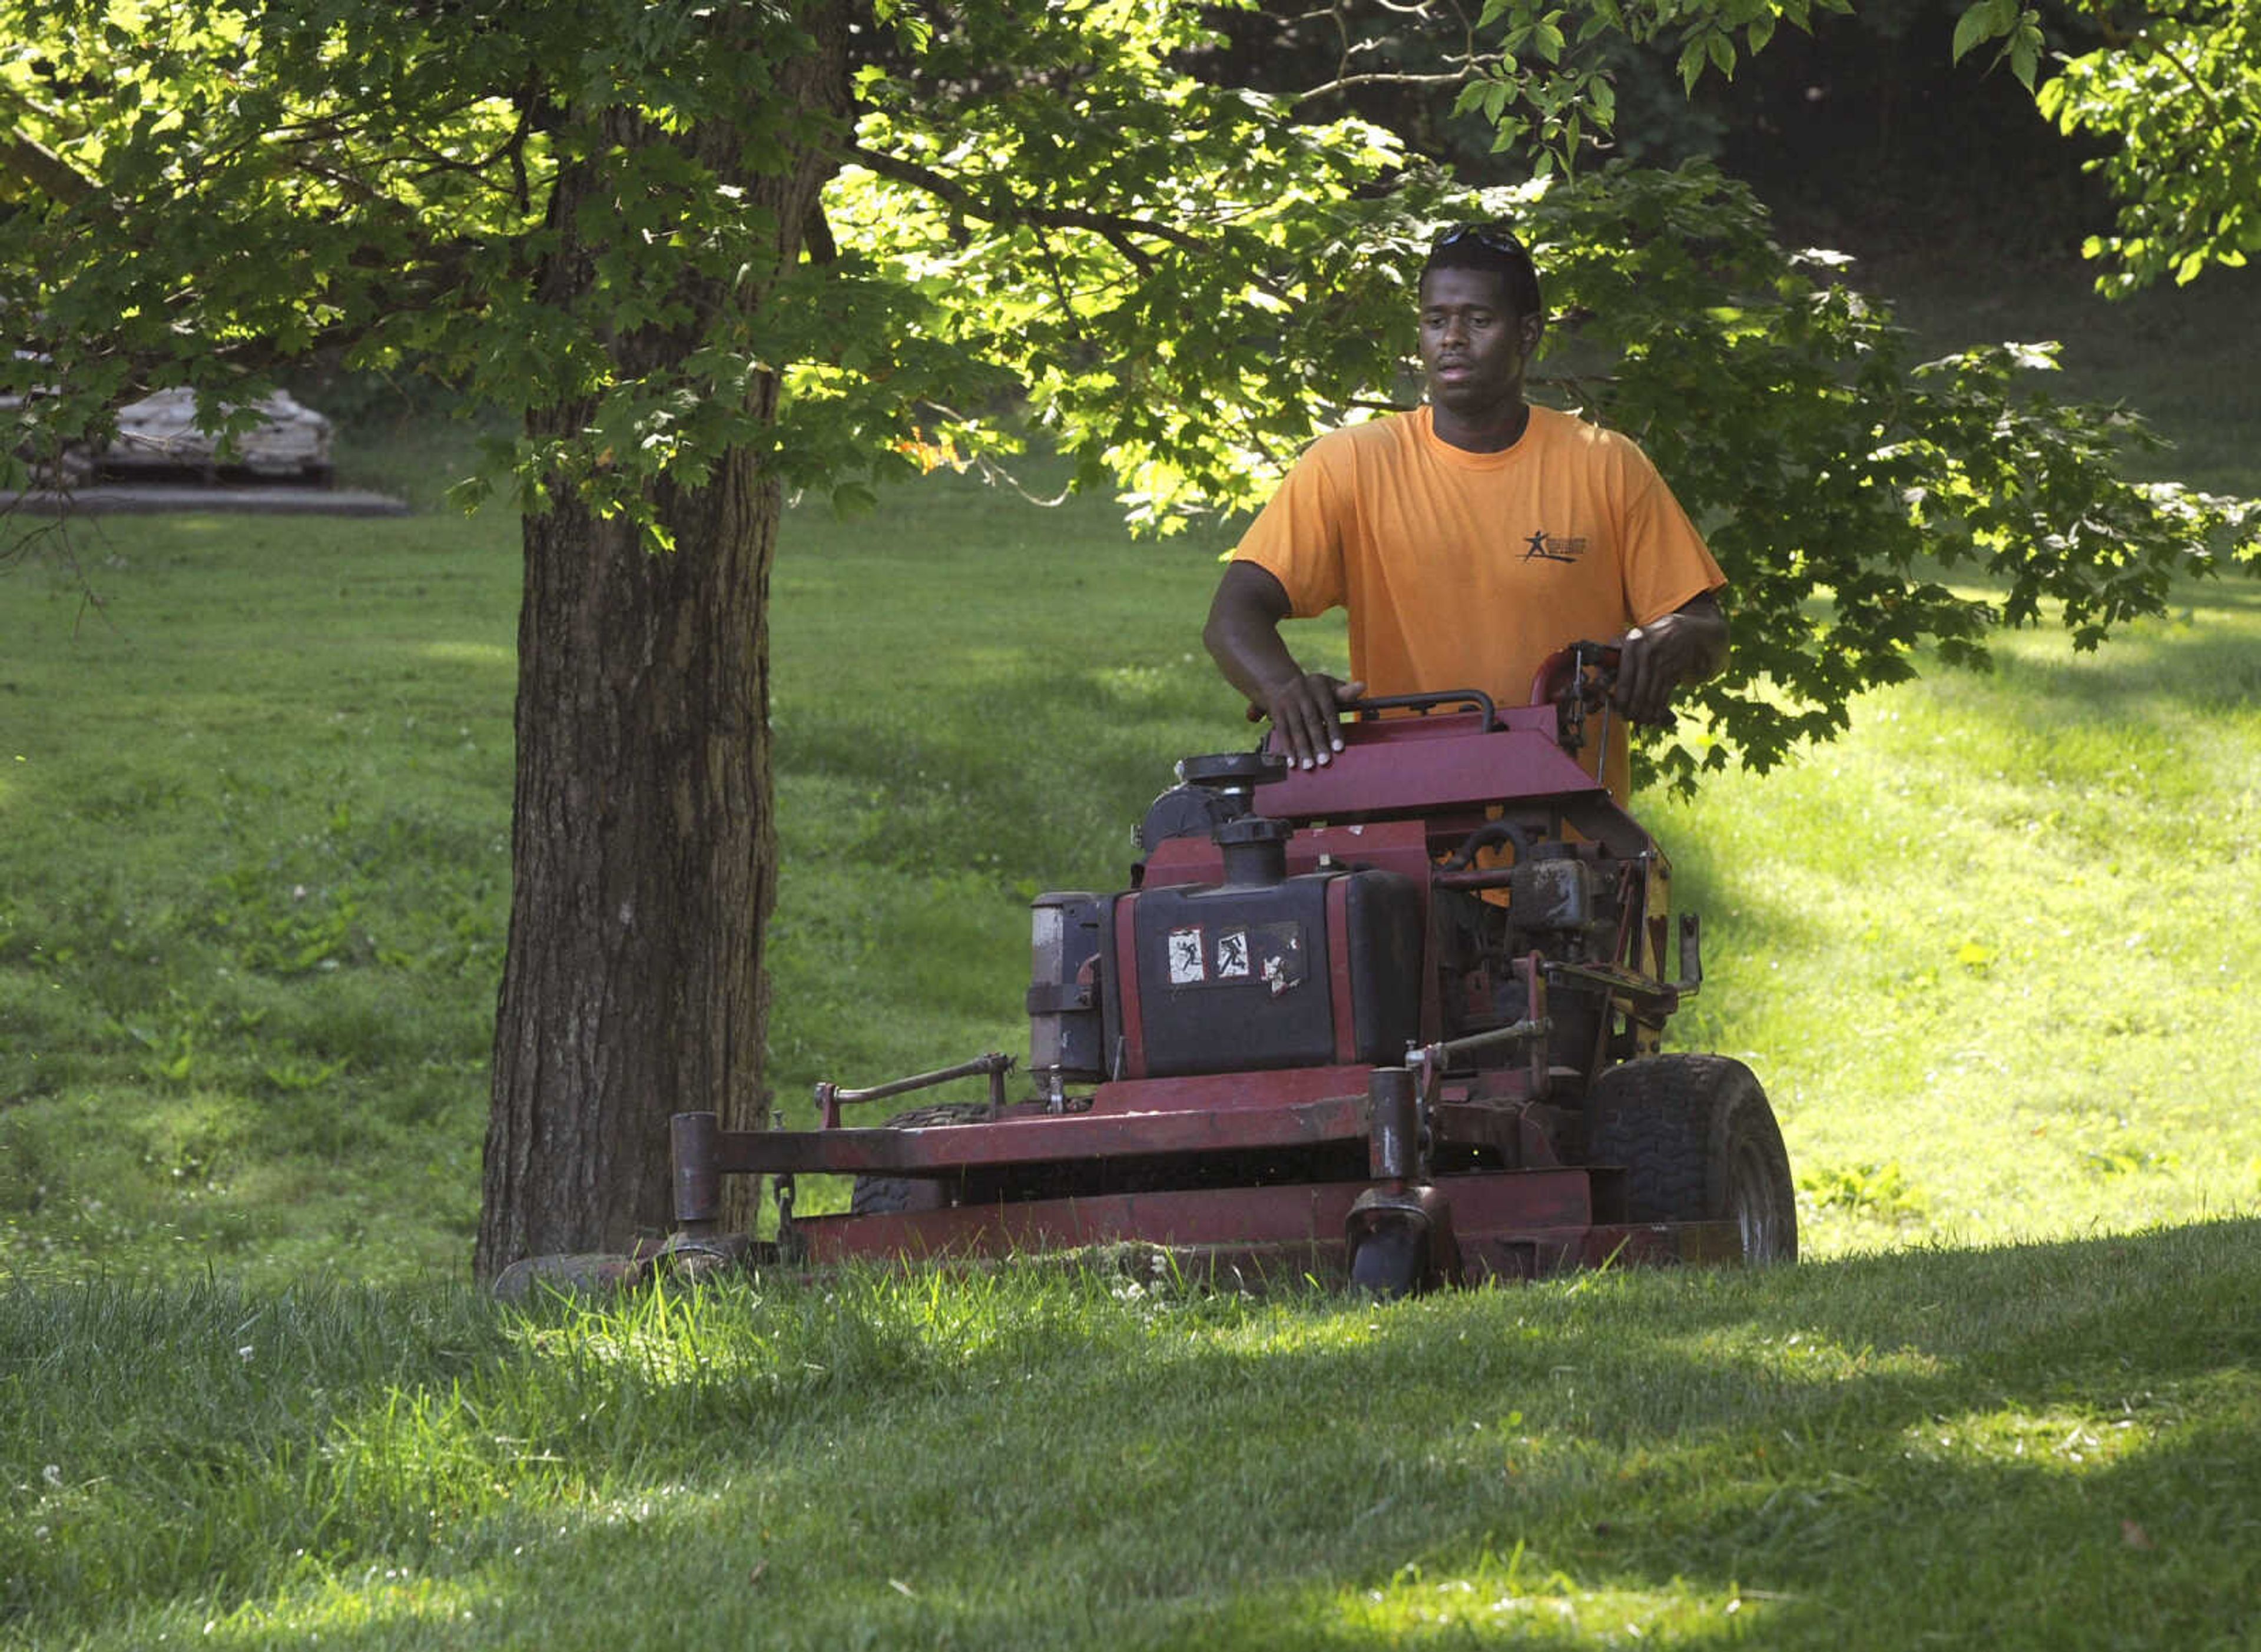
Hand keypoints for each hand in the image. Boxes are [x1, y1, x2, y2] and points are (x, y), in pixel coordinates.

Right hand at [1256, 672, 1364, 768]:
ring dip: (1302, 749)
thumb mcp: (1327, 685)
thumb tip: (1362, 686)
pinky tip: (1292, 763)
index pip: (1329, 711)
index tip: (1339, 748)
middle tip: (1324, 761)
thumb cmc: (1312, 688)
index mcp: (1319, 688)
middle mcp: (1303, 694)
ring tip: (1309, 766)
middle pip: (1312, 722)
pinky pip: (1282, 732)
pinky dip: (1287, 748)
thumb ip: (1344, 692)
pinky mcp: (1276, 712)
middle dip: (1318, 742)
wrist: (1279, 680)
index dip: (1334, 730)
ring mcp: (1288, 703)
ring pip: (1296, 729)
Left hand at [1610, 598, 1724, 724]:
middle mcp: (1648, 655)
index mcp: (1633, 645)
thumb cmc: (1648, 638)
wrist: (1683, 631)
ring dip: (1644, 713)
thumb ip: (1612, 656)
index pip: (1624, 679)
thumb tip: (1597, 678)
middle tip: (1626, 717)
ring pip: (1651, 697)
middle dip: (1631, 709)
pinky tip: (1653, 717)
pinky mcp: (1674, 673)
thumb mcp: (1629, 639)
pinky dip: (1658, 709)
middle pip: (1638, 691)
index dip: (1620, 698)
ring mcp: (1663, 664)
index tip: (1616, 708)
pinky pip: (1664, 696)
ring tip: (1638, 720)